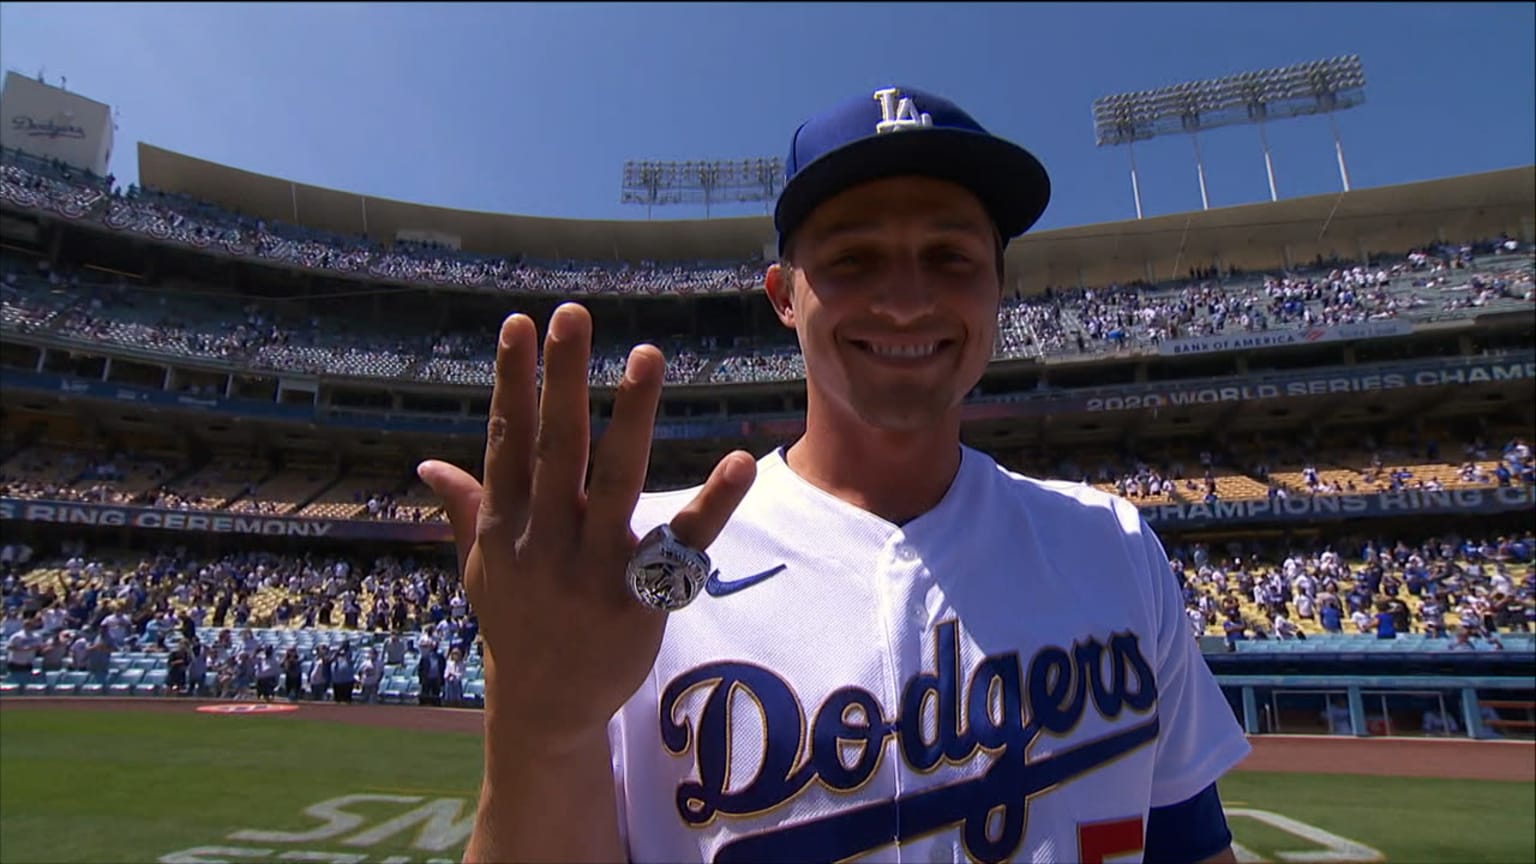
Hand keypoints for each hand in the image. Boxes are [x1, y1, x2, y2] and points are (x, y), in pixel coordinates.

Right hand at [419, 303, 755, 747]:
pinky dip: (712, 504)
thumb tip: (427, 465)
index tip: (517, 323)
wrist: (545, 710)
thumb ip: (465, 510)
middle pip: (556, 448)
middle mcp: (544, 541)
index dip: (511, 382)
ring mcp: (591, 570)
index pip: (507, 441)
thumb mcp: (482, 569)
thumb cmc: (518, 624)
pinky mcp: (639, 600)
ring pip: (615, 483)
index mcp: (506, 526)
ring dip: (632, 418)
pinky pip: (681, 546)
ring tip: (648, 355)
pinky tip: (740, 460)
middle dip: (562, 379)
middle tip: (573, 314)